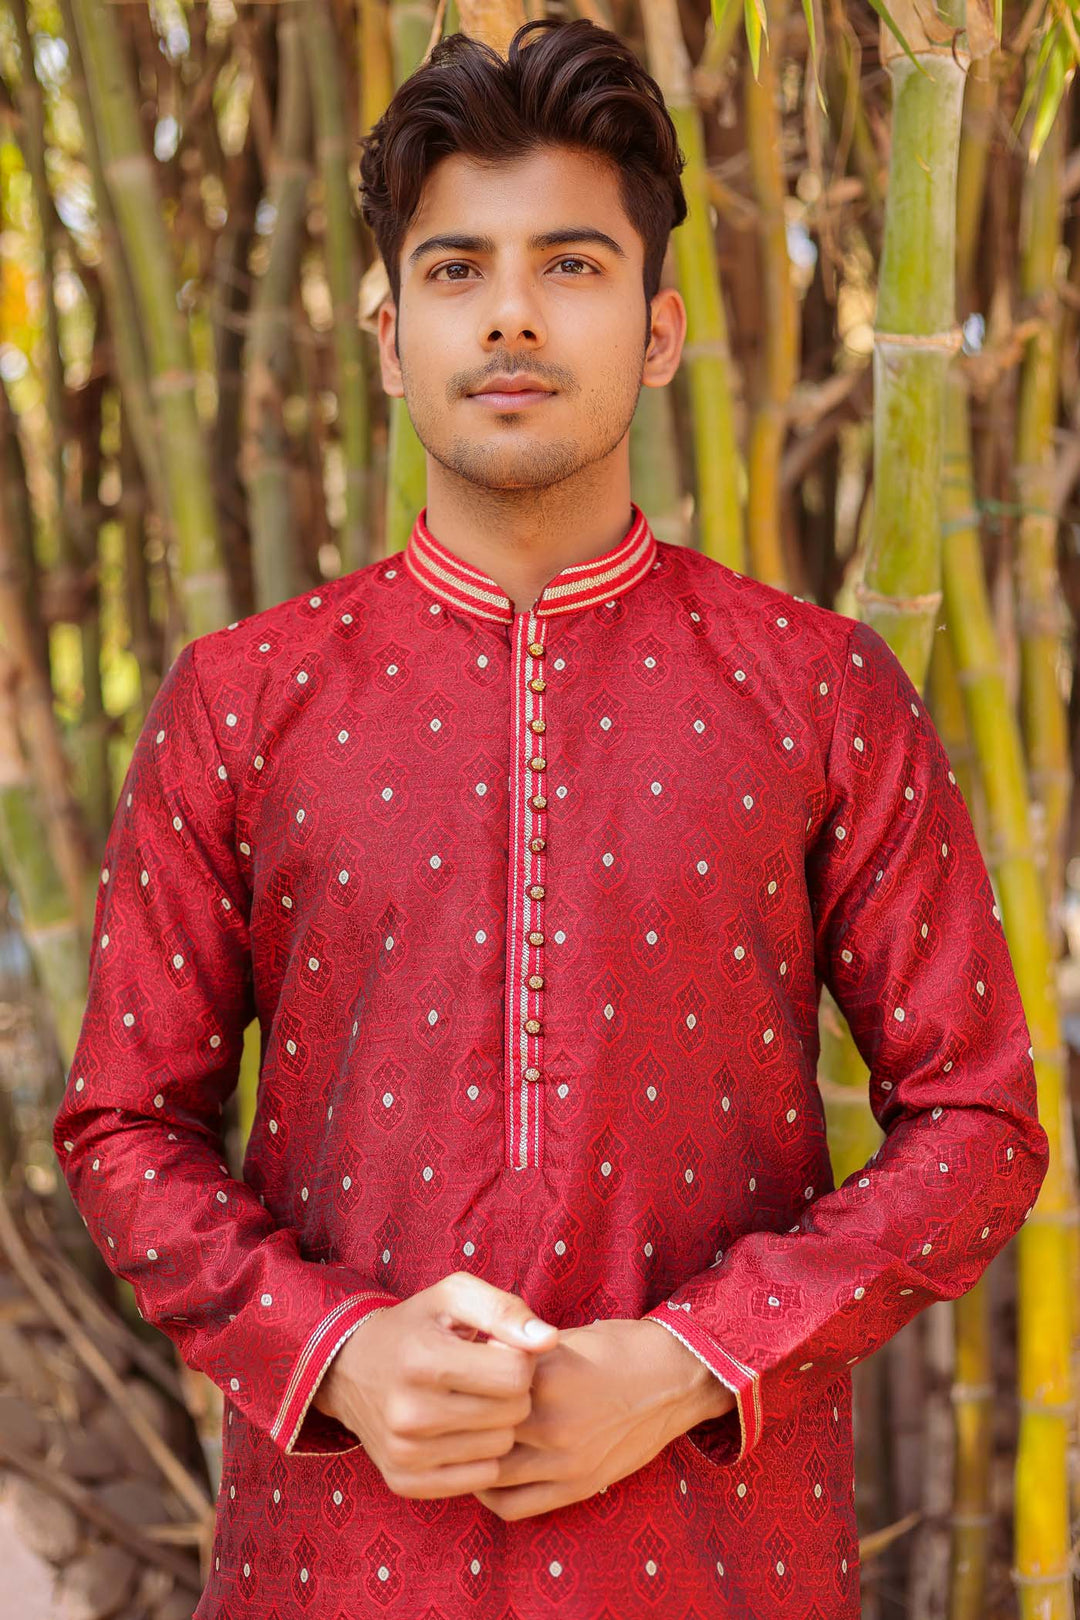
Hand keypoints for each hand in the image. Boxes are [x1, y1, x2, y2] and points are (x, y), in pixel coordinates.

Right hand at [311, 1271, 558, 1498]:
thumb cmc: (416, 1324)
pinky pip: (481, 1479)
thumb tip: (549, 1339)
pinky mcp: (404, 1481)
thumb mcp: (453, 1295)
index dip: (519, 1358)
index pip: (515, 1375)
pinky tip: (464, 1429)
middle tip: (487, 1376)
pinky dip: (482, 1454)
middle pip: (512, 1414)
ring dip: (498, 1423)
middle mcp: (408, 1412)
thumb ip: (505, 1309)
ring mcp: (404, 1453)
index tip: (499, 1349)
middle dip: (512, 1391)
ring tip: (474, 1399)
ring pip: (500, 1448)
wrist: (350, 1368)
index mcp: (422, 1359)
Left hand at [473, 1316, 735, 1520]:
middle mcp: (550, 1421)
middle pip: (477, 1432)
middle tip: (443, 1419)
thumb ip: (521, 1358)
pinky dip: (489, 1494)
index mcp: (544, 1376)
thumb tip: (474, 1364)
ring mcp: (563, 1460)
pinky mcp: (576, 1487)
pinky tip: (485, 1475)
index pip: (478, 1387)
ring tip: (460, 1448)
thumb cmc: (617, 1349)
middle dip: (457, 1425)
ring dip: (469, 1461)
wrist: (674, 1379)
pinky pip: (512, 1506)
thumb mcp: (564, 1341)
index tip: (451, 1381)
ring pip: (488, 1473)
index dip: (460, 1385)